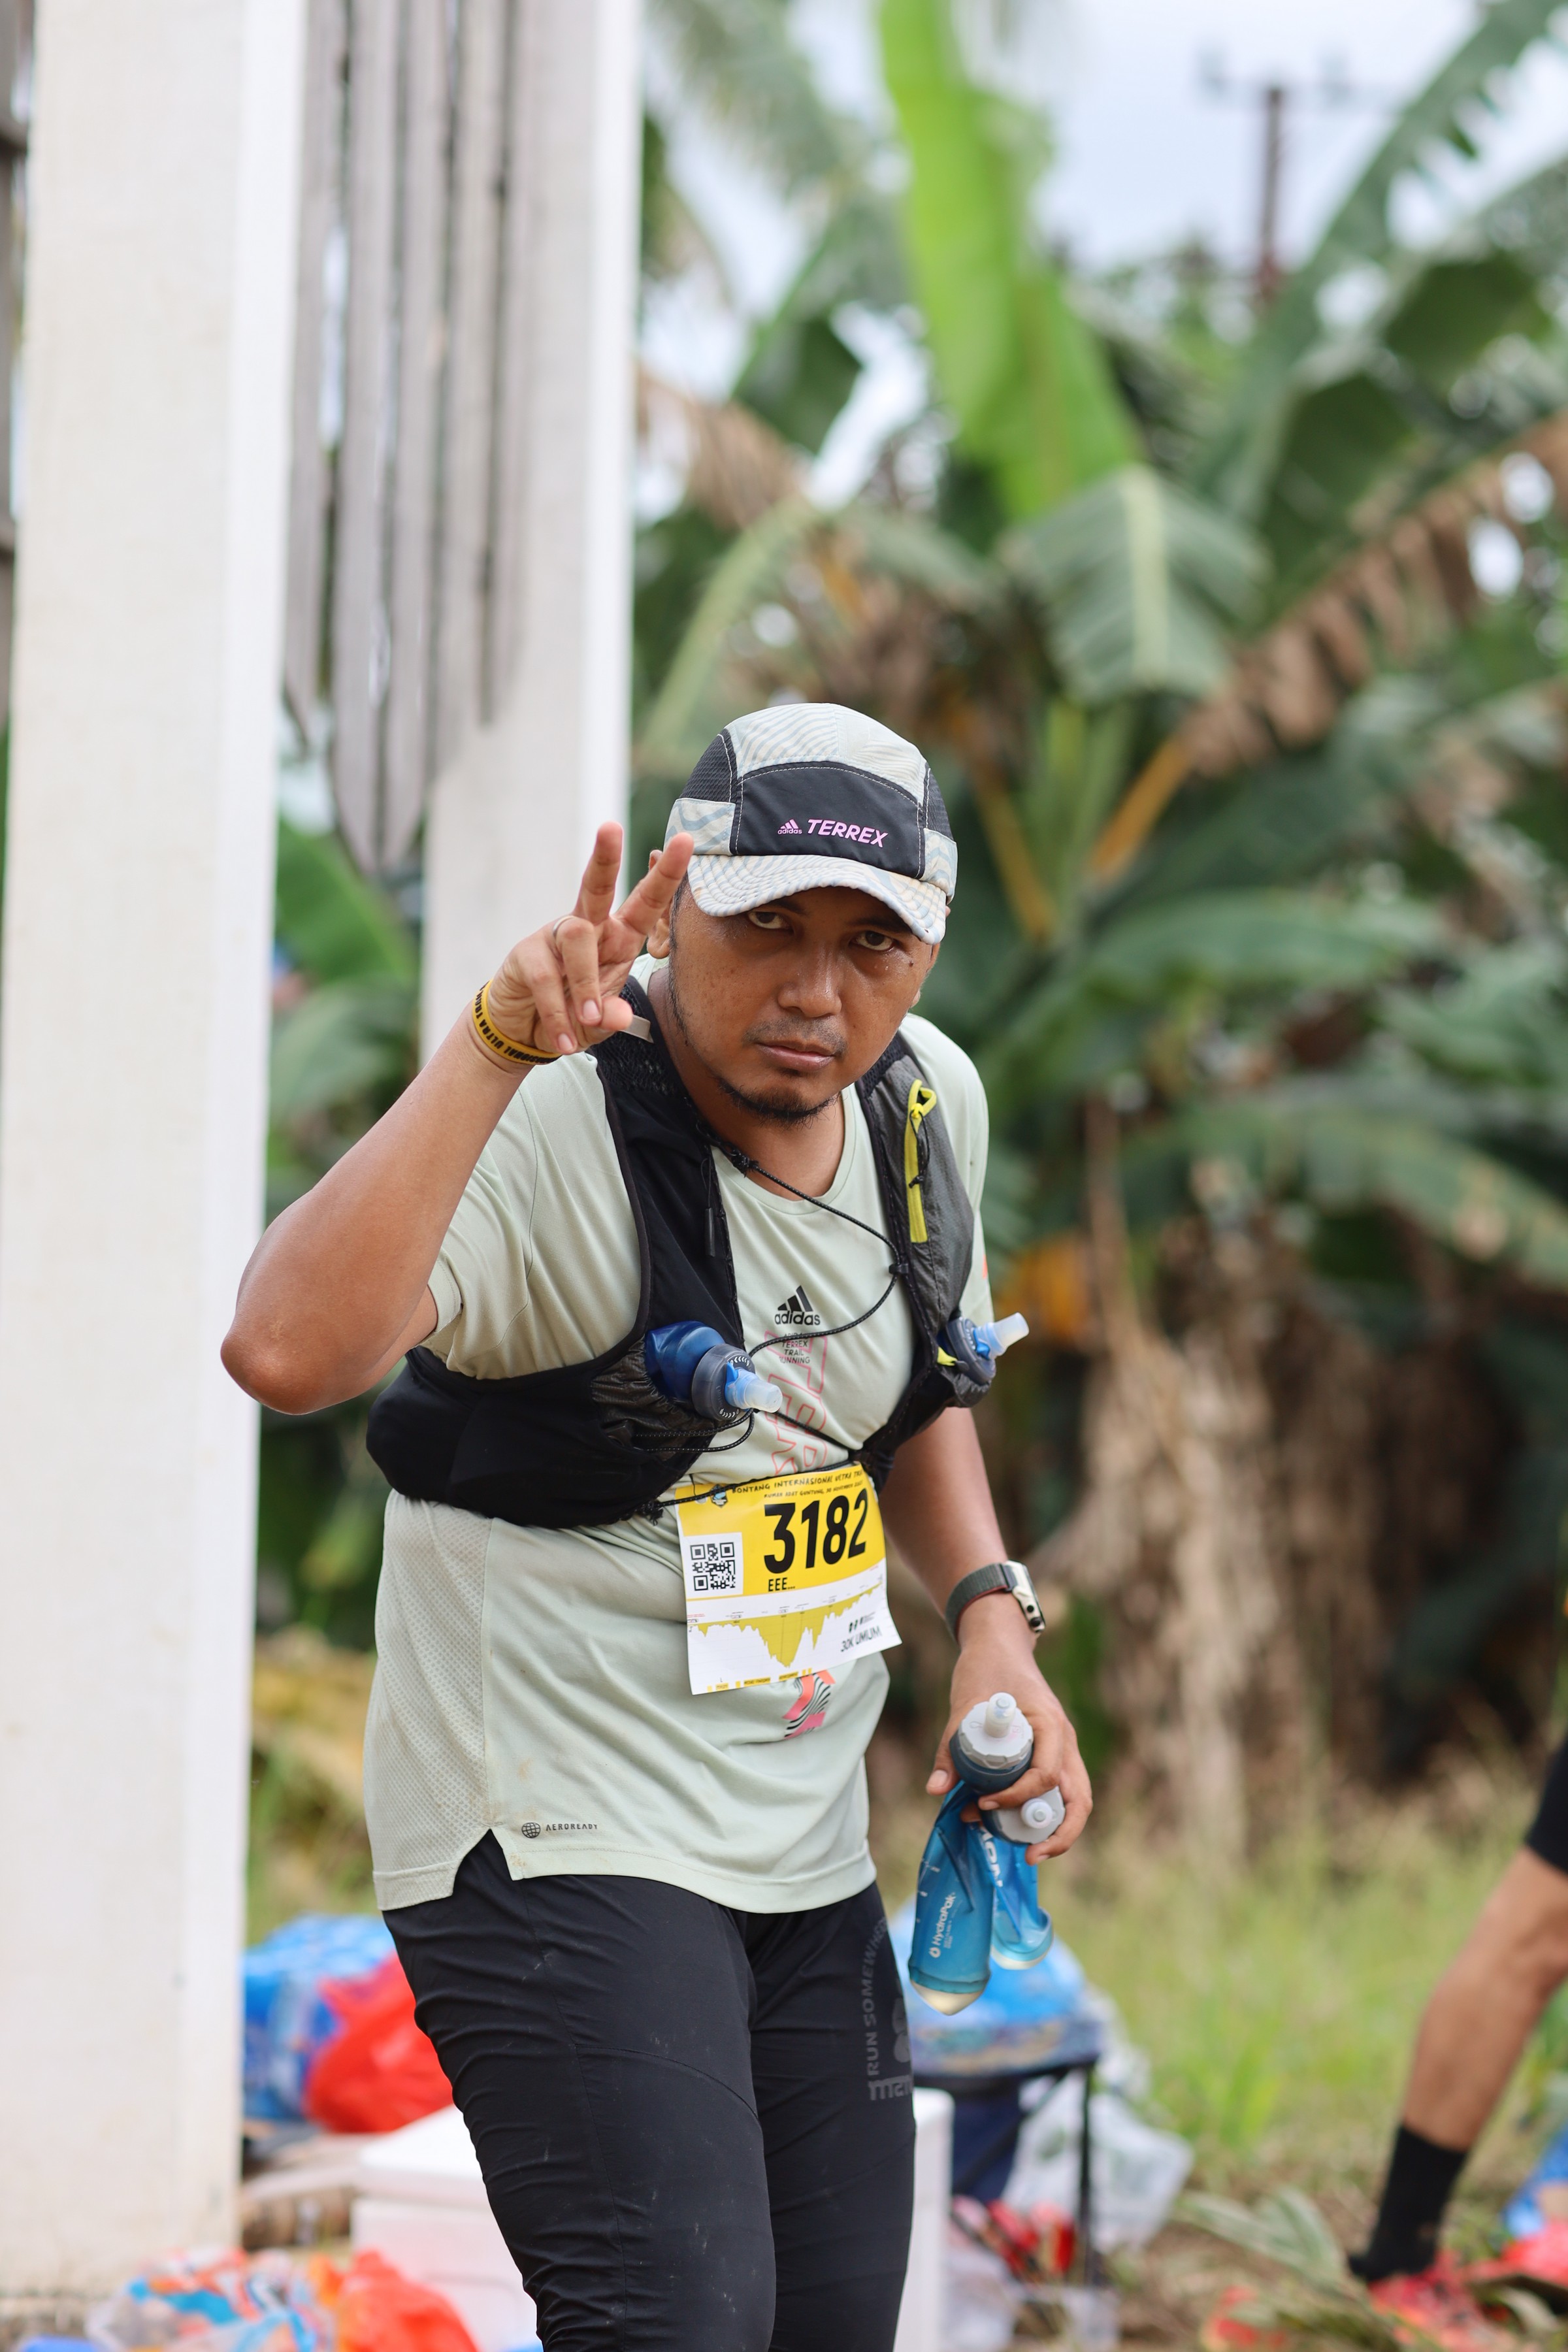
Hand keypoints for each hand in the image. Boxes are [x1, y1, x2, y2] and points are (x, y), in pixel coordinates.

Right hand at [482, 823, 692, 1058]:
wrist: (525, 1033)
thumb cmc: (574, 1017)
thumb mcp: (602, 1023)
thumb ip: (612, 1017)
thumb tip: (613, 1015)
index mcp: (619, 938)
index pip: (646, 903)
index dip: (666, 875)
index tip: (685, 841)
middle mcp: (588, 928)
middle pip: (597, 885)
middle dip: (606, 856)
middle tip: (611, 826)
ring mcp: (554, 937)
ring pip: (577, 938)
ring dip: (586, 984)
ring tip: (586, 1021)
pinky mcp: (527, 954)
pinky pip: (546, 978)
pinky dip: (557, 1013)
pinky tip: (564, 1039)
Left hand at [926, 1593, 1091, 1863]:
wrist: (999, 1644)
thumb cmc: (985, 1667)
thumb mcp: (963, 1704)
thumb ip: (950, 1747)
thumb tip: (935, 1790)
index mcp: (1050, 1724)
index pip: (1048, 1774)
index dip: (1020, 1796)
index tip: (985, 1802)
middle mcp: (1065, 1741)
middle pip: (1080, 1798)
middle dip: (1059, 1833)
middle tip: (1030, 1856)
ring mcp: (1062, 1748)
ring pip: (1075, 1799)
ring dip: (1055, 1828)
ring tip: (1025, 1850)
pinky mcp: (1052, 1753)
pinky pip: (1060, 1791)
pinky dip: (1044, 1812)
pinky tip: (1015, 1825)